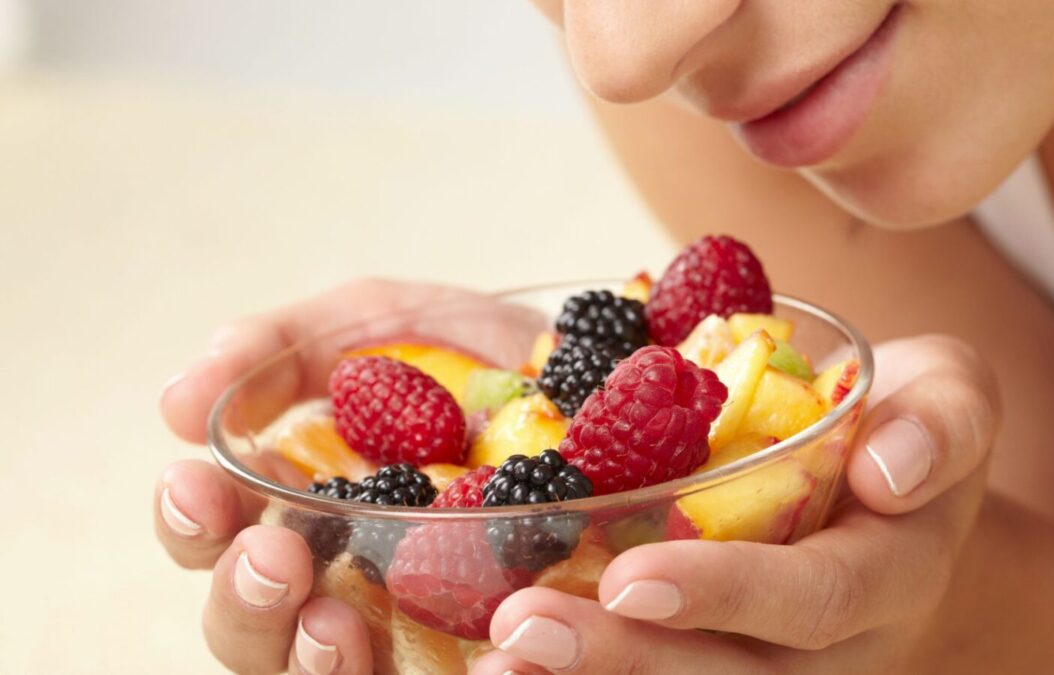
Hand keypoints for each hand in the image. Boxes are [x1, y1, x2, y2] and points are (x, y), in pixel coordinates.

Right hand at [155, 278, 520, 674]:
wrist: (598, 374)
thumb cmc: (471, 358)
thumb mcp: (378, 323)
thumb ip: (280, 347)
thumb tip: (175, 404)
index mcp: (300, 509)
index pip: (215, 538)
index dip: (192, 520)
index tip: (196, 483)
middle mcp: (341, 581)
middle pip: (252, 630)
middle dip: (245, 600)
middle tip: (274, 556)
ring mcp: (415, 627)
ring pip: (330, 674)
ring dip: (316, 660)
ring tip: (335, 627)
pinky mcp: (490, 649)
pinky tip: (481, 658)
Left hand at [472, 334, 1000, 674]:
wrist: (904, 494)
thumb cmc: (912, 431)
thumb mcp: (954, 397)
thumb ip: (942, 424)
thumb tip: (889, 468)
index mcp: (891, 575)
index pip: (812, 600)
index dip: (726, 594)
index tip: (629, 578)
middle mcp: (836, 648)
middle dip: (625, 660)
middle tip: (522, 630)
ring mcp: (784, 668)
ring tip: (497, 663)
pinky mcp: (733, 658)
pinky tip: (504, 664)